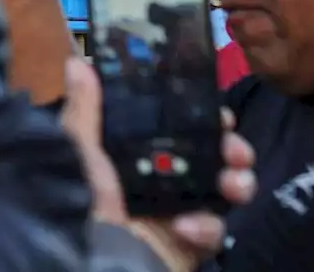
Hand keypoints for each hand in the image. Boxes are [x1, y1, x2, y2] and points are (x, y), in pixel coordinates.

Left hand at [61, 59, 255, 271]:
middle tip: (235, 149)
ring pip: (226, 189)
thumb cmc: (84, 198)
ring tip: (232, 183)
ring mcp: (181, 209)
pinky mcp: (191, 242)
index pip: (182, 126)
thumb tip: (76, 61)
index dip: (205, 117)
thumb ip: (85, 110)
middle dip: (233, 148)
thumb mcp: (80, 151)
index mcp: (140, 152)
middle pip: (214, 154)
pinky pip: (215, 230)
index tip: (220, 112)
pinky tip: (185, 227)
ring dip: (237, 182)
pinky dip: (206, 227)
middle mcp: (164, 177)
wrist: (92, 259)